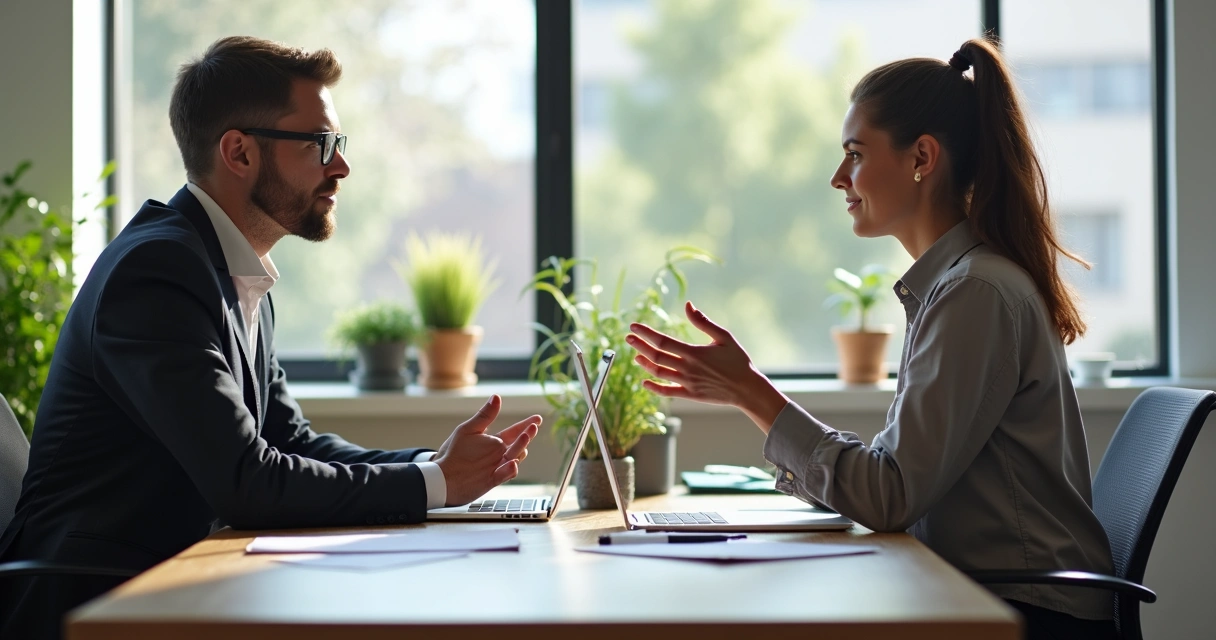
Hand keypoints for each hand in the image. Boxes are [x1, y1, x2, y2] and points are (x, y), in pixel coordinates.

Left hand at [434, 395, 540, 505]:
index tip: (537, 418)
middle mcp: (498, 454)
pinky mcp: (493, 480)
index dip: (526, 424)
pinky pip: (505, 474)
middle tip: (532, 428)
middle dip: (527, 436)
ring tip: (522, 441)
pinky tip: (511, 464)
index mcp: (494, 441)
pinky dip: (510, 470)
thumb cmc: (453, 452)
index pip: (515, 431)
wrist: (442, 476)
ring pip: (516, 458)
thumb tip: (497, 397)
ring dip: (520, 450)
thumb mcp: (468, 430)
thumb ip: (485, 416)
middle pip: (519, 444)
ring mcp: (497, 467)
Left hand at [627, 301, 787, 432]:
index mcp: (693, 352)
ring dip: (644, 364)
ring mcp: (687, 383)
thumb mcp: (723, 337)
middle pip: (656, 356)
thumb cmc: (738, 360)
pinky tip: (644, 382)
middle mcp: (687, 368)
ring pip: (659, 373)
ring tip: (636, 355)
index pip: (663, 341)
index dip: (646, 333)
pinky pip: (667, 392)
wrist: (747, 388)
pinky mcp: (690, 395)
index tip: (634, 326)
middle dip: (640, 345)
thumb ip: (703, 322)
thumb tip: (688, 305)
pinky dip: (653, 388)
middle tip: (628, 338)